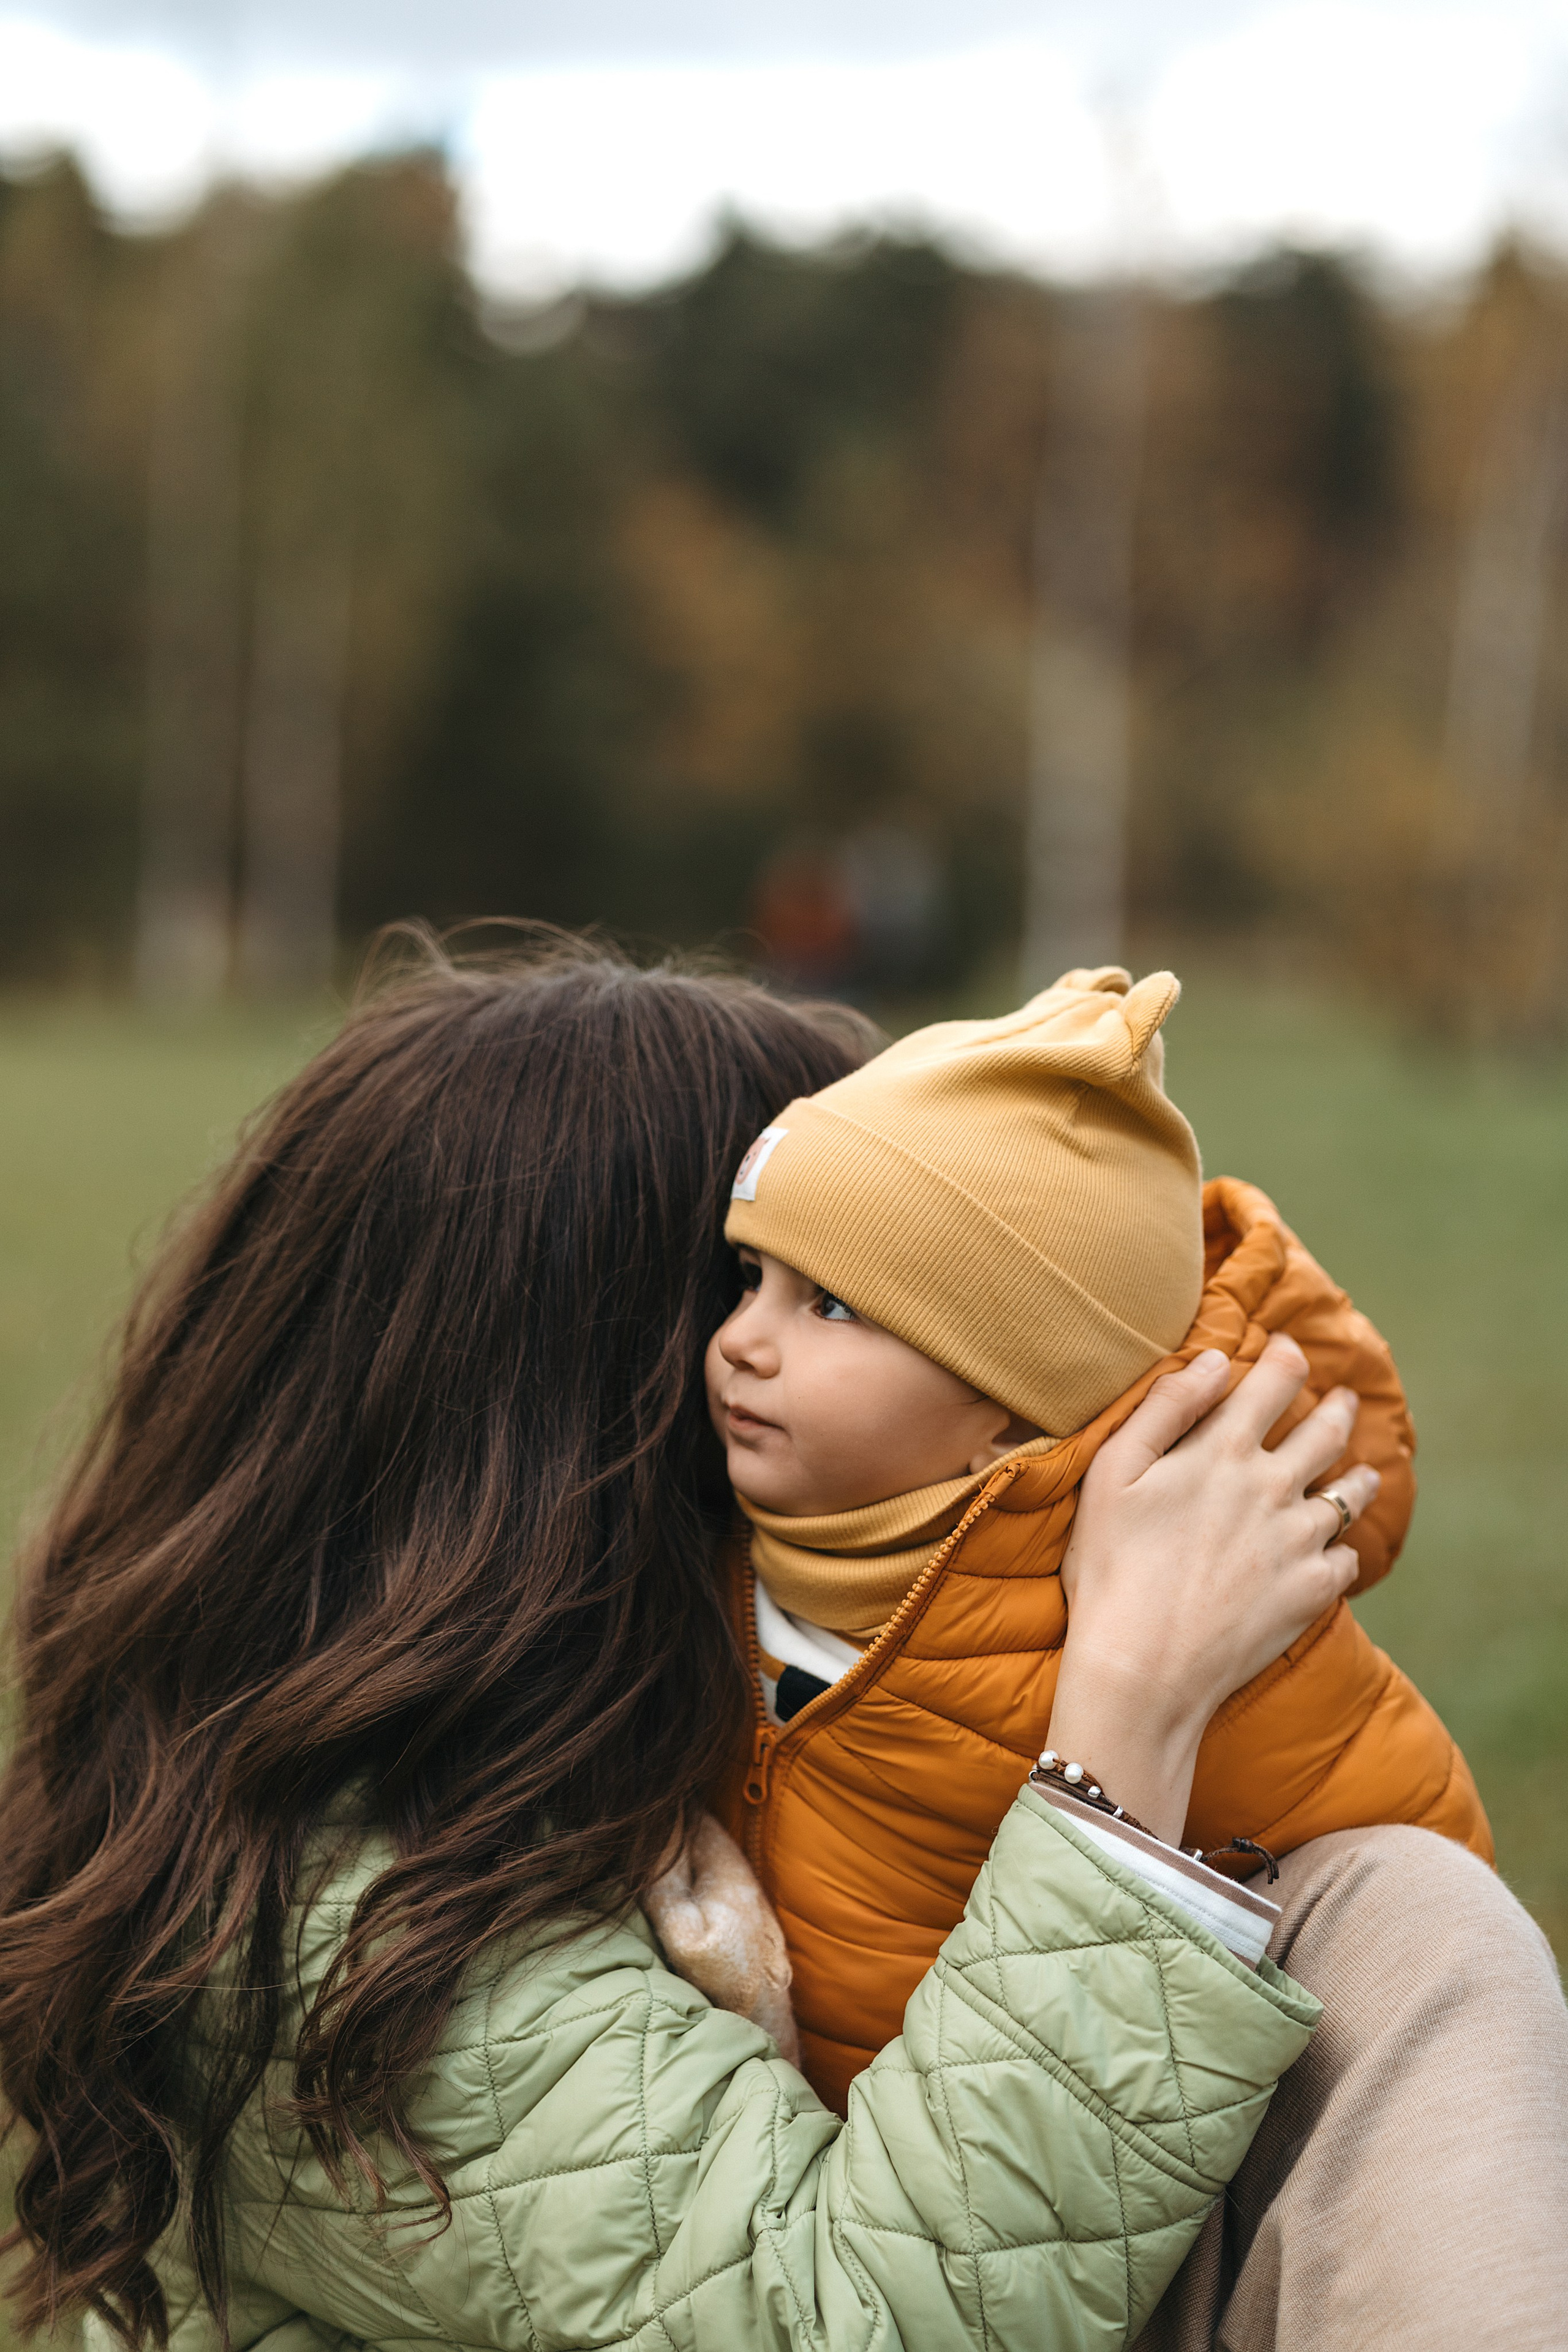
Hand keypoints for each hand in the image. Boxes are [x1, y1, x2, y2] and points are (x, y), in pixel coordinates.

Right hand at [1046, 1336, 1379, 1843]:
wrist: (1143, 1669)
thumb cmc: (1113, 1569)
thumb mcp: (1113, 1474)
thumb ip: (1164, 1409)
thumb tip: (1214, 1361)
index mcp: (1223, 1451)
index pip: (1273, 1383)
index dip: (1287, 1359)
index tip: (1290, 1349)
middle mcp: (1273, 1487)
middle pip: (1325, 1432)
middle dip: (1337, 1408)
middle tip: (1345, 1399)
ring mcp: (1300, 1541)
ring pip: (1349, 1494)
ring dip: (1358, 1476)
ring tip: (1364, 1472)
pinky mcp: (1313, 1591)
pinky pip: (1346, 1559)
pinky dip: (1343, 1549)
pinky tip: (1336, 1551)